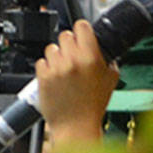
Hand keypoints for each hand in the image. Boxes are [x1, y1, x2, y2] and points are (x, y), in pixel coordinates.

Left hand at [34, 18, 114, 150]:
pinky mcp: (42, 76)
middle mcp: (72, 60)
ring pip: (52, 48)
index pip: (81, 26)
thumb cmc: (92, 107)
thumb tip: (101, 48)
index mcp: (90, 58)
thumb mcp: (110, 80)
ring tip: (64, 69)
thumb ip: (108, 60)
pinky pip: (42, 61)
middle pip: (65, 34)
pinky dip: (47, 67)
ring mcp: (55, 68)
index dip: (82, 30)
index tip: (82, 34)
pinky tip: (56, 77)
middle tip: (74, 57)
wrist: (75, 127)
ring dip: (57, 55)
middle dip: (70, 44)